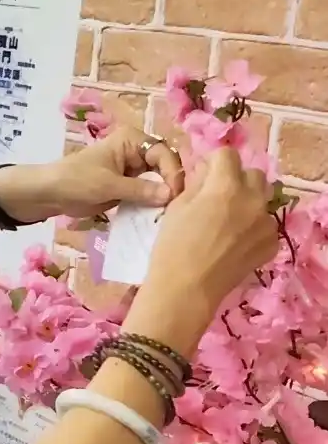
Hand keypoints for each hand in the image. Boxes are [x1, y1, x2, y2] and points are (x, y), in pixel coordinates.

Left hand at [0, 128, 185, 221]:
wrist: (50, 193)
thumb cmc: (76, 180)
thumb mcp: (108, 185)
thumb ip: (140, 189)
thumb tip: (170, 194)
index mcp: (132, 140)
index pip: (163, 153)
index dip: (172, 173)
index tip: (174, 194)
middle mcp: (137, 152)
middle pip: (165, 167)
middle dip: (170, 185)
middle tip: (176, 207)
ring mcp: (134, 170)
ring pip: (159, 182)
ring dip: (163, 196)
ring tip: (170, 214)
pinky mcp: (129, 187)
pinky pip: (148, 194)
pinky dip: (152, 204)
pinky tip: (157, 216)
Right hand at [147, 147, 278, 303]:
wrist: (186, 288)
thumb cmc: (172, 246)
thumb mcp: (176, 207)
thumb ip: (197, 184)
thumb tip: (207, 173)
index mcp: (226, 187)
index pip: (227, 155)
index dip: (213, 161)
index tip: (204, 174)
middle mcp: (252, 200)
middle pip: (253, 174)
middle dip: (236, 179)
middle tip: (217, 196)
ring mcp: (266, 223)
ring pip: (261, 200)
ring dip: (246, 203)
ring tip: (227, 222)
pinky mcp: (271, 243)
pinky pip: (265, 225)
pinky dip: (252, 228)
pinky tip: (233, 242)